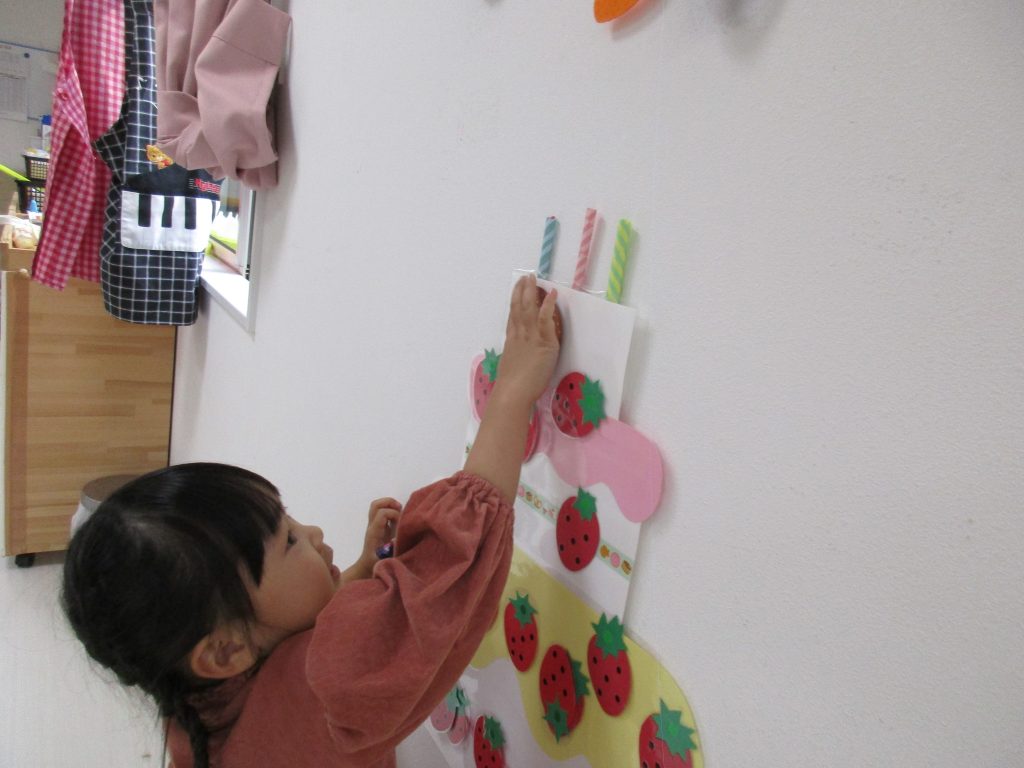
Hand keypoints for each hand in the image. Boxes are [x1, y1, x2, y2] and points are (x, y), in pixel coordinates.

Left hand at [341, 498, 401, 582]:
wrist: (366, 569)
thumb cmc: (375, 565)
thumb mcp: (384, 559)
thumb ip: (391, 550)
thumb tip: (397, 539)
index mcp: (374, 532)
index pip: (382, 513)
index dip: (394, 514)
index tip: (402, 523)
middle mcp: (372, 526)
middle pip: (376, 504)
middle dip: (389, 502)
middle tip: (401, 509)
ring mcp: (374, 526)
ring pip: (378, 506)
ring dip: (390, 506)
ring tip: (401, 513)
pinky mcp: (379, 527)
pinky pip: (383, 513)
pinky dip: (392, 512)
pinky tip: (400, 521)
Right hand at [493, 274, 560, 406]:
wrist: (513, 392)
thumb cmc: (512, 388)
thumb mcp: (511, 367)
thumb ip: (516, 358)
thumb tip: (518, 357)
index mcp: (511, 342)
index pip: (512, 317)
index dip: (514, 302)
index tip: (516, 291)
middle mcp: (519, 335)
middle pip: (518, 308)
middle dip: (521, 291)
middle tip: (524, 278)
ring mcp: (530, 337)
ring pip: (529, 308)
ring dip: (531, 291)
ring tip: (533, 278)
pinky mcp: (543, 341)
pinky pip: (545, 319)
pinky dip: (548, 304)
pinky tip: (552, 293)